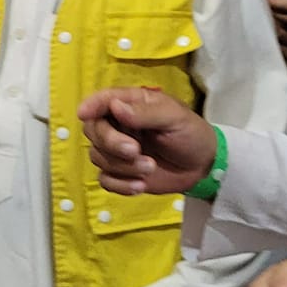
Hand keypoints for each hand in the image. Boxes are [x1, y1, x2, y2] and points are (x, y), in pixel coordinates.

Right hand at [76, 87, 216, 195]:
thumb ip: (145, 112)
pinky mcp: (120, 174)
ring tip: (150, 168)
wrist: (202, 166)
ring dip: (122, 166)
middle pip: (94, 130)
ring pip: (98, 157)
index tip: (84, 114)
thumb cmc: (190, 133)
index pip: (102, 101)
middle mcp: (118, 126)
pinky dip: (120, 184)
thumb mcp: (174, 117)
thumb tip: (115, 107)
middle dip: (111, 143)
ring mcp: (117, 151)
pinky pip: (105, 179)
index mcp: (130, 105)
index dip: (91, 106)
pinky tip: (140, 186)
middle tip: (136, 151)